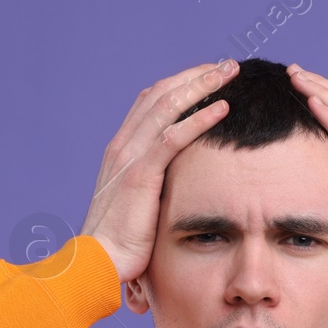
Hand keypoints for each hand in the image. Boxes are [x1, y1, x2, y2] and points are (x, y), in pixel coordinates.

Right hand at [82, 58, 239, 284]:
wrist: (97, 262)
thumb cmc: (120, 243)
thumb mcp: (137, 206)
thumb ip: (152, 187)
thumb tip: (174, 187)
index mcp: (121, 150)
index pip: (152, 102)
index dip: (181, 84)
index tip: (210, 77)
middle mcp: (123, 145)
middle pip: (162, 93)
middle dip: (196, 75)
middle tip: (227, 65)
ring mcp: (130, 157)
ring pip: (168, 105)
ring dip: (202, 85)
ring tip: (230, 73)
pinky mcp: (141, 174)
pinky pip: (174, 136)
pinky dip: (200, 118)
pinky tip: (223, 106)